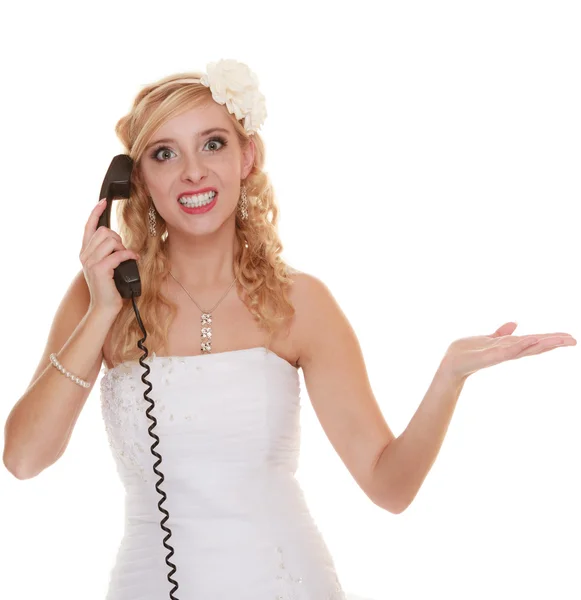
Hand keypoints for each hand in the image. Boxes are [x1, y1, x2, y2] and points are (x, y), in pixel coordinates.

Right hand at [80, 198, 139, 316]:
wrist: (104, 307)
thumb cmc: (109, 288)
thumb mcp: (105, 266)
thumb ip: (106, 252)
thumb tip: (117, 241)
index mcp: (85, 252)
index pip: (89, 227)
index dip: (95, 212)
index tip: (103, 201)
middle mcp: (85, 255)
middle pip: (104, 231)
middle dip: (118, 238)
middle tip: (123, 252)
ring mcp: (91, 262)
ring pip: (111, 240)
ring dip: (122, 247)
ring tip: (126, 257)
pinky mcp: (100, 269)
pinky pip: (118, 254)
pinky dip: (129, 255)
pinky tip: (133, 259)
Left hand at [440, 321, 576, 380]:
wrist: (451, 362)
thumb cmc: (469, 352)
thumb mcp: (488, 338)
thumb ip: (501, 333)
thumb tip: (515, 323)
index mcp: (510, 345)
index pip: (535, 341)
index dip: (551, 339)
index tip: (570, 337)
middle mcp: (508, 351)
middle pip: (535, 346)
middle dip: (554, 343)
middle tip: (573, 340)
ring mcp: (500, 355)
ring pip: (525, 348)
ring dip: (542, 344)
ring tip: (559, 340)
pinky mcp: (490, 357)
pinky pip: (507, 351)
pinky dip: (519, 346)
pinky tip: (531, 340)